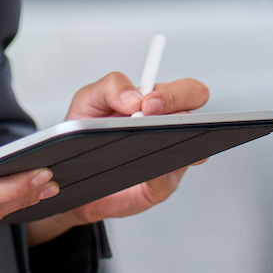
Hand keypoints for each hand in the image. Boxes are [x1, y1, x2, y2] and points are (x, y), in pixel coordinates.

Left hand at [24, 71, 210, 246]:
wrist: (75, 176)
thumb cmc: (88, 136)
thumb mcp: (89, 100)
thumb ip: (110, 86)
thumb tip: (133, 96)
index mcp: (156, 103)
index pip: (184, 90)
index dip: (173, 94)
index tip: (146, 102)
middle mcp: (168, 127)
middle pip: (197, 114)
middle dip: (177, 105)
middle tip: (147, 112)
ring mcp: (169, 156)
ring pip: (190, 146)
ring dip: (172, 138)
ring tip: (144, 138)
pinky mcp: (160, 185)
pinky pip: (168, 179)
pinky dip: (158, 173)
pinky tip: (144, 167)